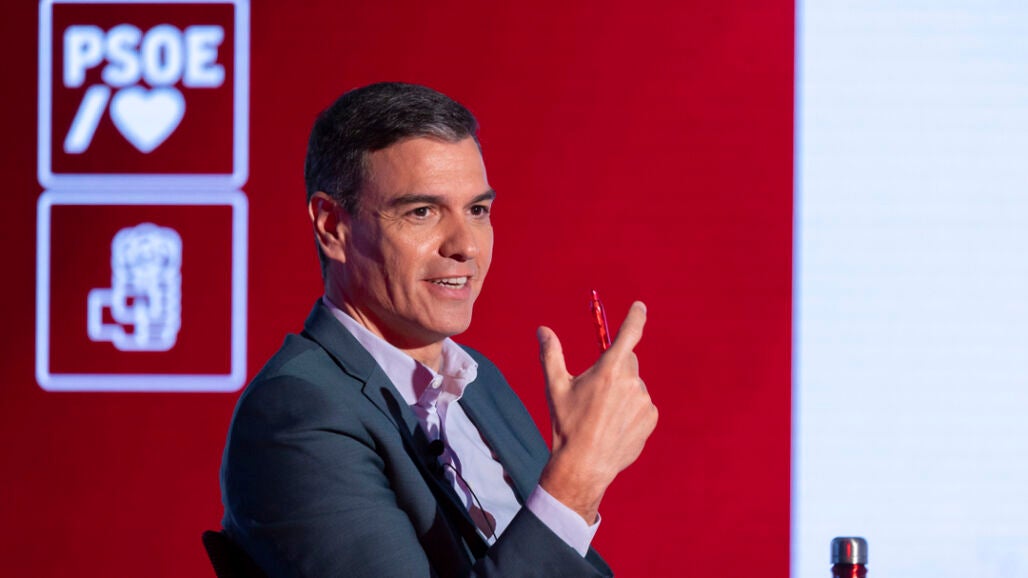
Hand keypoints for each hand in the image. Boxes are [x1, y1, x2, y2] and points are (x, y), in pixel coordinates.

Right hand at [536, 301, 657, 523]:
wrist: (584, 465)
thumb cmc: (567, 425)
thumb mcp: (555, 388)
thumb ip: (551, 354)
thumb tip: (543, 330)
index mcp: (609, 370)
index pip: (629, 334)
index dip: (636, 317)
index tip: (639, 307)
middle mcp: (632, 382)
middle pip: (628, 362)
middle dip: (615, 368)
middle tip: (596, 389)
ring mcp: (644, 401)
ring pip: (634, 386)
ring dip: (622, 392)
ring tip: (602, 415)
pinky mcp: (651, 418)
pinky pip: (642, 406)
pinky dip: (631, 410)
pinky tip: (614, 426)